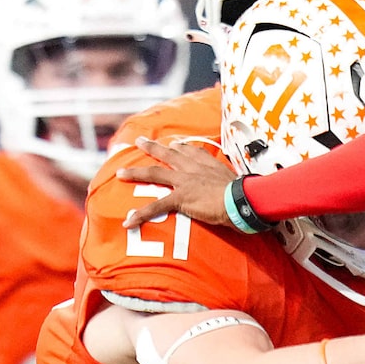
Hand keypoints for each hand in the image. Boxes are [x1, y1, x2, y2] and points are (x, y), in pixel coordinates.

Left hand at [118, 134, 236, 231]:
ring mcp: (184, 181)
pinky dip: (141, 215)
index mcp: (206, 163)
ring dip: (135, 174)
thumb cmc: (245, 193)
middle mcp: (192, 168)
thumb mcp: (236, 179)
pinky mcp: (180, 197)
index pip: (189, 150)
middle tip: (140, 141)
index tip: (173, 144)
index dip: (179, 147)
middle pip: (168, 154)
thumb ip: (228, 178)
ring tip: (120, 174)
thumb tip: (234, 182)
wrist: (243, 199)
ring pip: (153, 174)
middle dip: (152, 148)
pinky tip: (128, 221)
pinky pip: (156, 207)